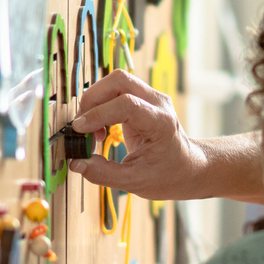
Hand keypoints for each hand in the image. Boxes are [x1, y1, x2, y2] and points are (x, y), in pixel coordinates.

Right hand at [69, 70, 211, 199]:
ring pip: (116, 81)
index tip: (79, 130)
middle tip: (81, 126)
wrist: (188, 168)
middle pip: (119, 80)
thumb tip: (76, 163)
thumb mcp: (135, 182)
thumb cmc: (168, 175)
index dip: (98, 114)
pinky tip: (99, 127)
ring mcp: (151, 97)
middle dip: (92, 99)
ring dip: (95, 101)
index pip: (126, 104)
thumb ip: (104, 173)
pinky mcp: (143, 98)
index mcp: (161, 123)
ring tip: (92, 130)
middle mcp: (158, 103)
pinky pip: (116, 90)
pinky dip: (101, 104)